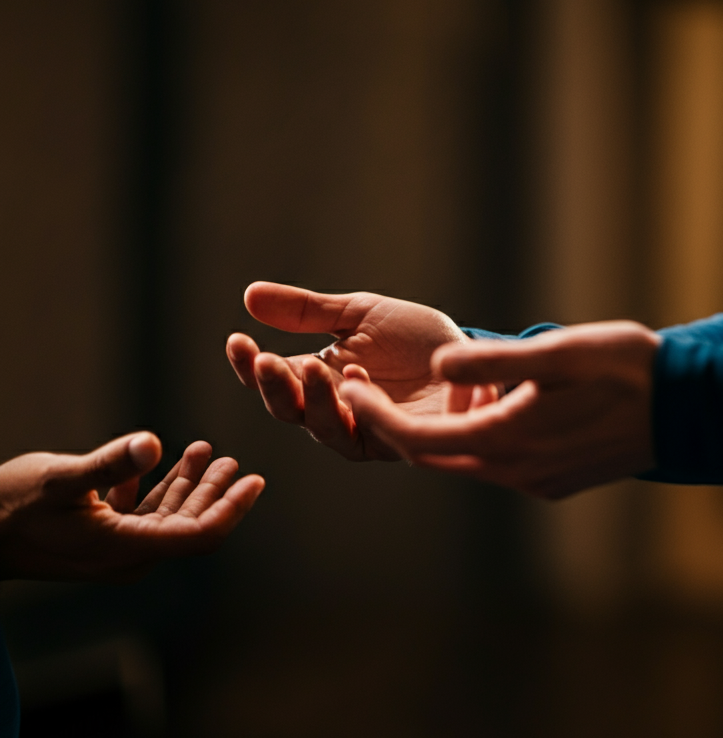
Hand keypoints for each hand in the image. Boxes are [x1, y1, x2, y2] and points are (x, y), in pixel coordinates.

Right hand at [0, 433, 264, 581]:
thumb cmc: (8, 507)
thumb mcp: (60, 478)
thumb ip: (109, 462)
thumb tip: (152, 442)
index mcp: (127, 549)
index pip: (199, 534)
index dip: (232, 508)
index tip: (256, 481)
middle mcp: (128, 556)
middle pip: (189, 525)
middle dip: (216, 492)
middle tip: (236, 462)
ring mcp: (115, 550)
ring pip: (167, 517)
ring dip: (189, 486)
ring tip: (208, 451)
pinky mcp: (101, 539)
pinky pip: (141, 514)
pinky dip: (156, 488)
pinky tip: (162, 460)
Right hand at [225, 282, 492, 459]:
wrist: (470, 353)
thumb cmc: (414, 339)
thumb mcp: (359, 315)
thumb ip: (308, 312)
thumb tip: (249, 295)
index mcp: (322, 386)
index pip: (275, 384)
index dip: (250, 368)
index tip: (237, 341)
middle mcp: (342, 416)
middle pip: (297, 414)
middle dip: (280, 389)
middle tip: (268, 362)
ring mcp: (375, 433)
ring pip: (334, 432)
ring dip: (321, 403)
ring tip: (318, 367)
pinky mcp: (411, 442)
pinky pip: (386, 435)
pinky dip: (372, 410)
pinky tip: (363, 378)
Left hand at [337, 321, 661, 498]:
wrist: (690, 412)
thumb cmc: (629, 371)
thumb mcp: (560, 353)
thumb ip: (495, 362)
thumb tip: (440, 367)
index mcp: (507, 442)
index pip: (416, 442)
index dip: (374, 416)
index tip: (348, 386)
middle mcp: (515, 473)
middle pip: (432, 458)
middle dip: (391, 428)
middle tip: (361, 390)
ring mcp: (537, 482)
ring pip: (463, 463)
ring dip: (433, 436)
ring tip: (419, 395)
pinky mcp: (555, 482)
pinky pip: (495, 466)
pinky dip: (470, 442)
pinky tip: (479, 412)